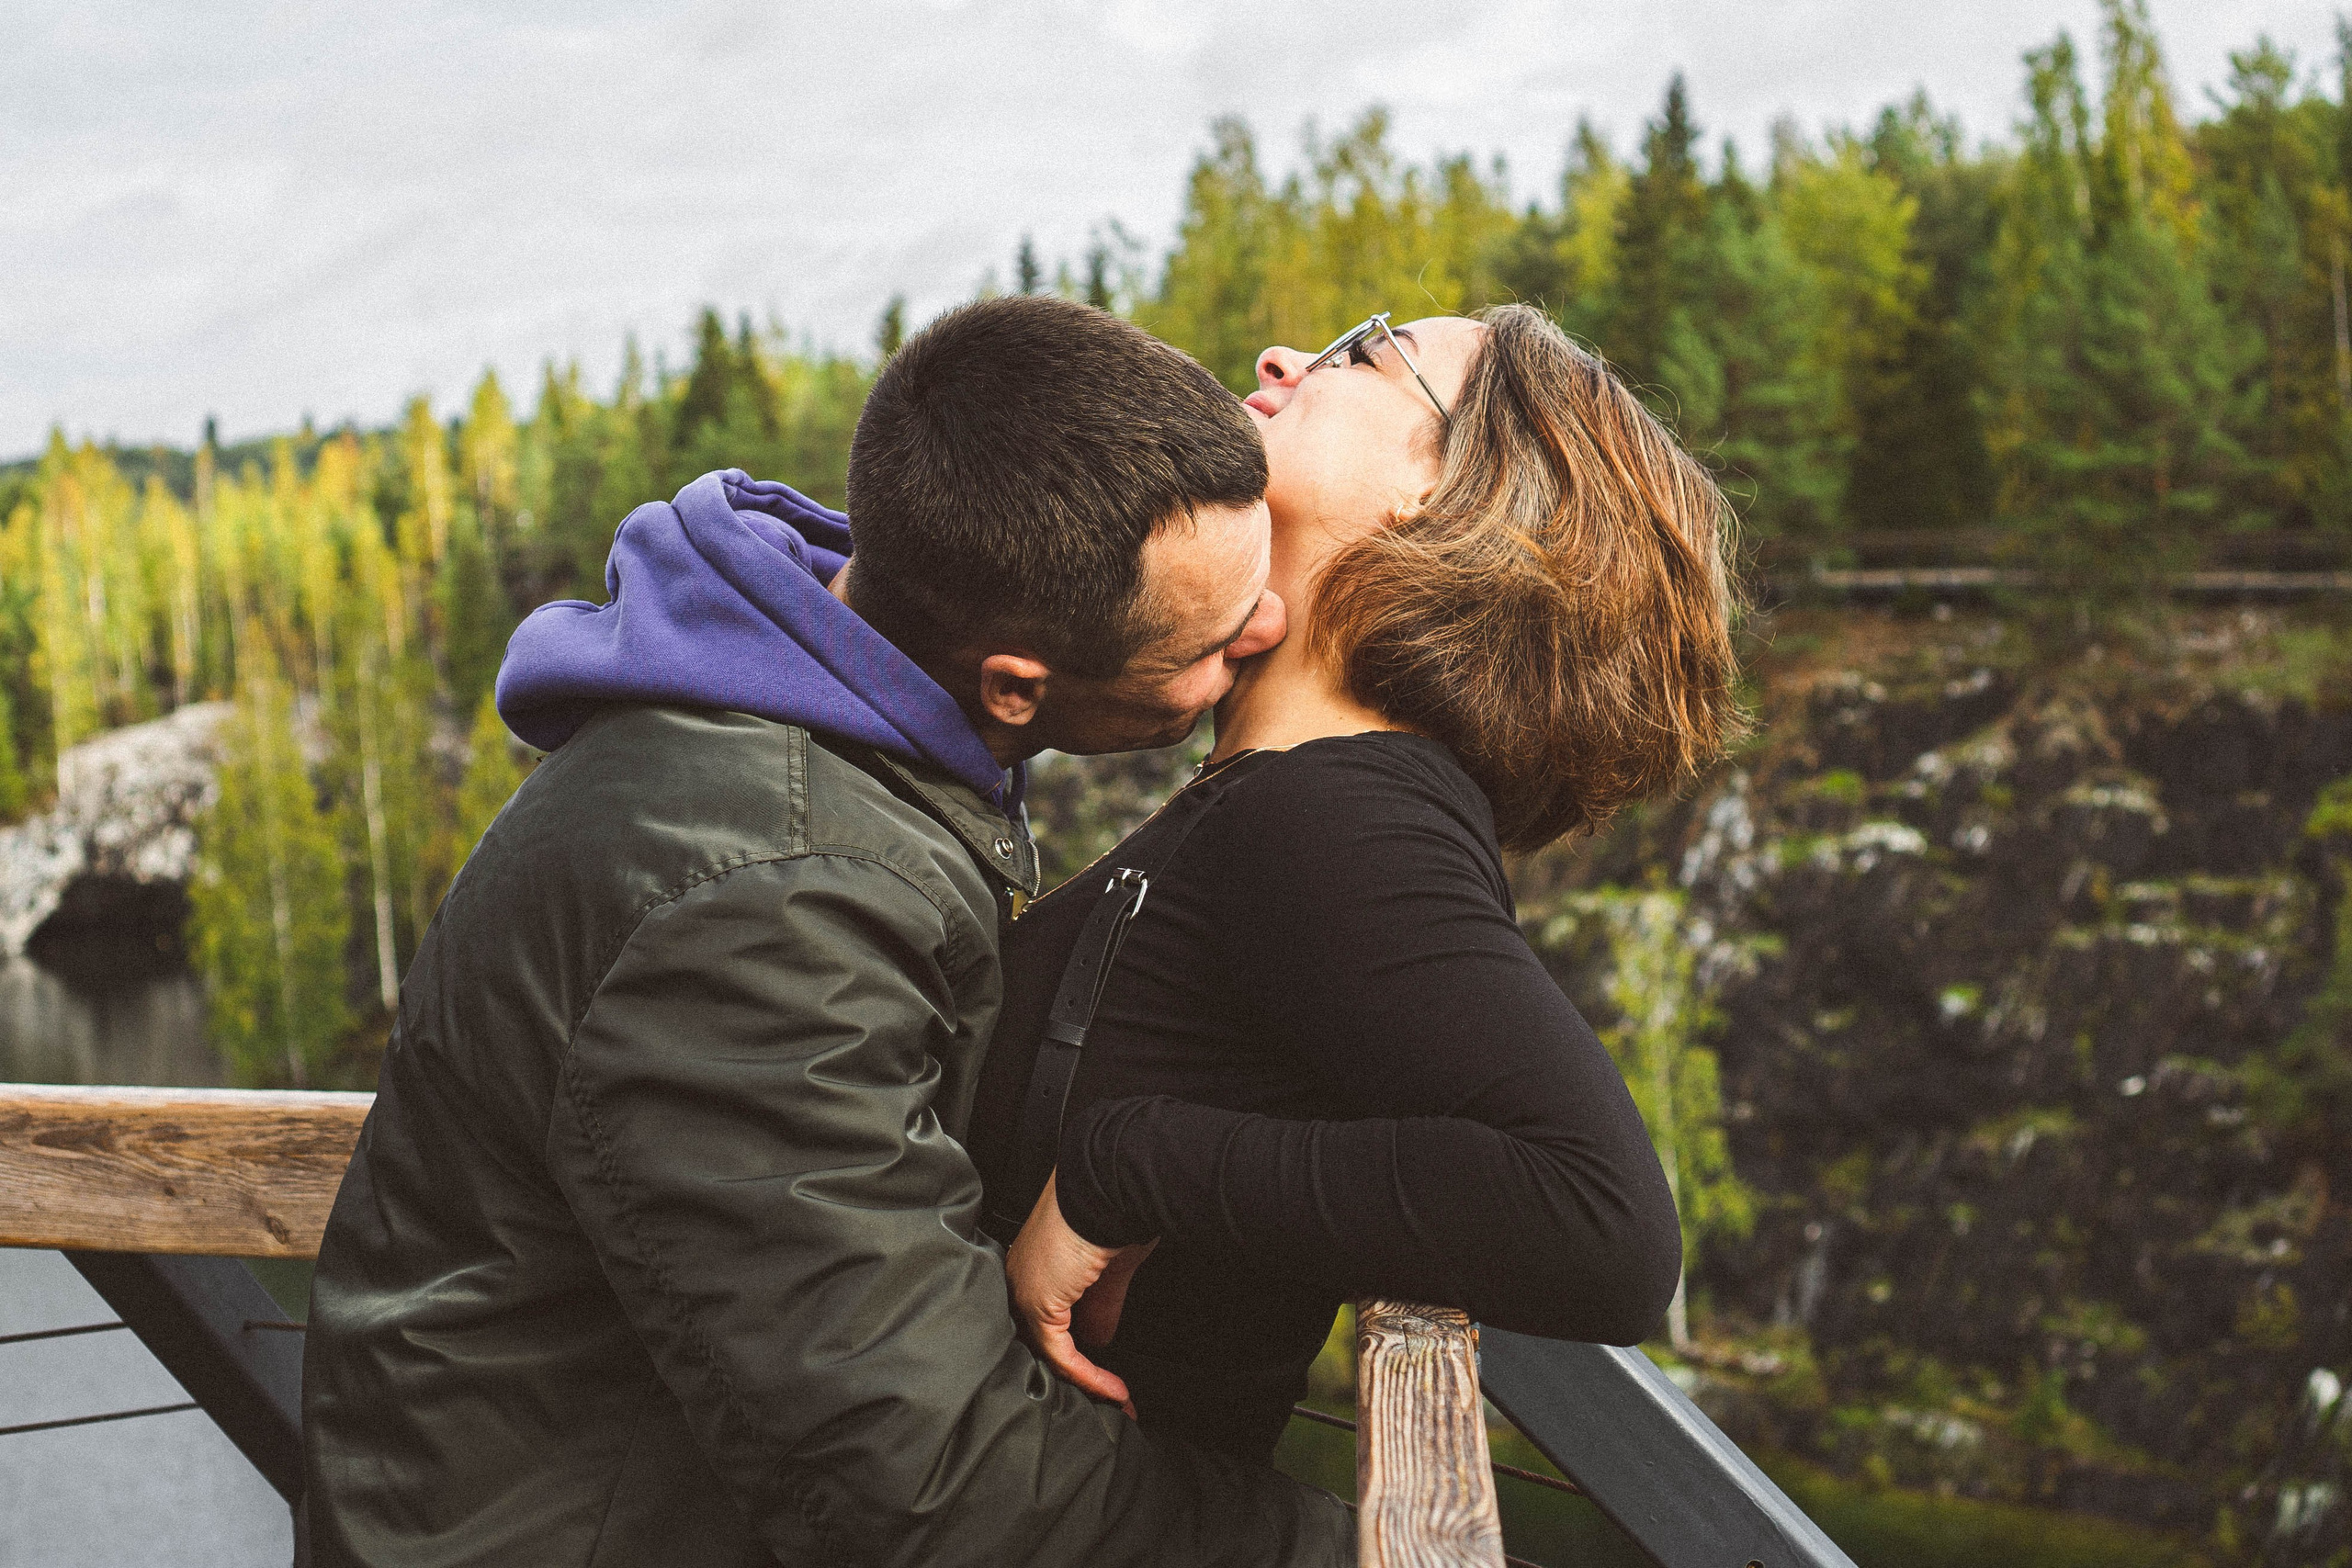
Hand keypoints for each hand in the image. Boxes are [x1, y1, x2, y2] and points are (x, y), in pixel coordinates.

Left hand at [1005, 1172, 1157, 1416]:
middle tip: (1108, 1395)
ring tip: (1116, 1399)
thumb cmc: (1115, 1205)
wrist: (1111, 1180)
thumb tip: (1102, 1339)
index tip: (1104, 1371)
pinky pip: (1061, 1354)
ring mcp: (1025, 1288)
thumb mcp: (1111, 1267)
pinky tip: (1113, 1389)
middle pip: (1042, 1339)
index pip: (1046, 1318)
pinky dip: (1089, 1376)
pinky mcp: (1038, 1301)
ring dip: (1087, 1381)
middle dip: (1077, 1372)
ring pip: (1048, 1351)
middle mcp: (1023, 1275)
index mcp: (1037, 1261)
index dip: (1076, 1348)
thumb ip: (1103, 1304)